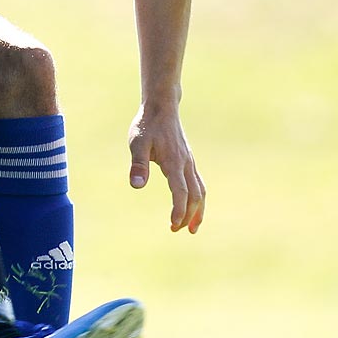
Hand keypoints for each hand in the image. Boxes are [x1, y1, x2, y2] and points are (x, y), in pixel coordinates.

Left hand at [127, 104, 205, 232]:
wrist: (162, 107)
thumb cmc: (147, 125)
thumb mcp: (137, 143)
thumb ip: (138, 164)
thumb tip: (137, 185)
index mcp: (174, 161)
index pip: (180, 191)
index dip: (179, 210)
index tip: (173, 225)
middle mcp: (186, 164)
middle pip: (194, 195)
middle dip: (188, 215)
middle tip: (175, 230)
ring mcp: (189, 162)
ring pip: (200, 191)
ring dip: (197, 211)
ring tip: (192, 229)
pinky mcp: (188, 161)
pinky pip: (199, 184)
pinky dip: (198, 199)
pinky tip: (192, 208)